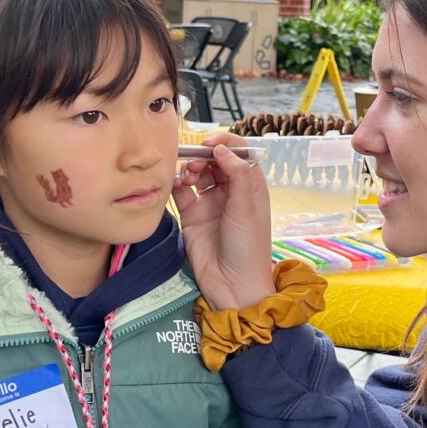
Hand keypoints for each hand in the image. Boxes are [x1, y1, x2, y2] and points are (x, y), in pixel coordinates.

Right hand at [172, 133, 276, 310]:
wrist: (232, 284)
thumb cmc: (247, 246)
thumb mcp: (246, 207)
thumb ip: (236, 174)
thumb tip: (222, 149)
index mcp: (250, 186)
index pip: (240, 153)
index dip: (226, 143)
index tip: (211, 143)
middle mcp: (230, 191)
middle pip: (215, 160)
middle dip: (203, 156)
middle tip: (195, 163)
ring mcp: (210, 202)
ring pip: (197, 173)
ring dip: (190, 169)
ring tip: (188, 178)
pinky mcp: (192, 215)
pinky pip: (181, 191)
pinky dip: (177, 183)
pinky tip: (176, 184)